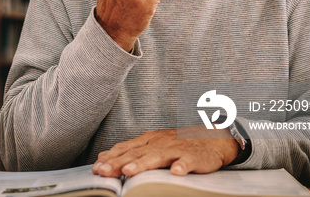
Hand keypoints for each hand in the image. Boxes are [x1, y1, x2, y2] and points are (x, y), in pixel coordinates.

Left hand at [92, 125, 239, 177]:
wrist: (212, 137)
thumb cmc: (179, 143)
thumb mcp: (153, 143)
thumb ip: (131, 150)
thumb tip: (104, 158)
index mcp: (148, 140)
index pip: (125, 148)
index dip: (110, 158)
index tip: (96, 168)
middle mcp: (159, 143)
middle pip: (136, 153)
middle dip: (118, 162)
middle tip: (104, 171)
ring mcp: (176, 149)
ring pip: (157, 156)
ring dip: (142, 164)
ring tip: (129, 172)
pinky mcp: (194, 156)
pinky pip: (187, 161)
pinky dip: (181, 166)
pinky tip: (175, 172)